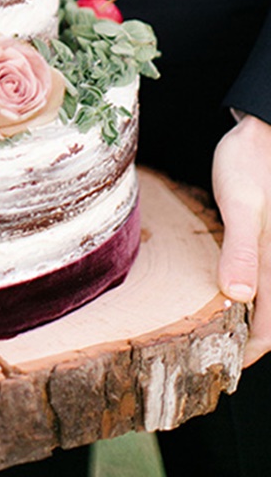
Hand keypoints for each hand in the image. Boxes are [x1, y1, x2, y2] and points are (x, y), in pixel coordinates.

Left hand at [213, 113, 270, 365]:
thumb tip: (239, 298)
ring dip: (256, 314)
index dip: (253, 348)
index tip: (231, 363)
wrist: (265, 128)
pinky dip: (255, 290)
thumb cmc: (250, 161)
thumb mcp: (240, 203)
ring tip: (228, 327)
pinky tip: (236, 287)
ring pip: (270, 294)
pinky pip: (266, 273)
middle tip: (225, 351)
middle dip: (255, 337)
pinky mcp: (269, 237)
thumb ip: (242, 250)